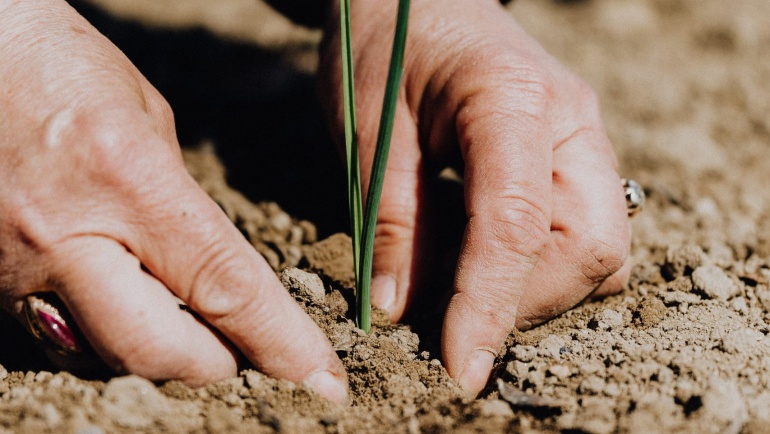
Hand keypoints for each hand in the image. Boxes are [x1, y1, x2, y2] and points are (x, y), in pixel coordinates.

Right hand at [0, 0, 345, 401]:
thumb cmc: (57, 64)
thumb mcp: (147, 119)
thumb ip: (180, 201)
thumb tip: (208, 267)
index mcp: (126, 179)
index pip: (223, 285)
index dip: (280, 342)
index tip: (322, 380)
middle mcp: (64, 236)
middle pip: (157, 351)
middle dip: (215, 364)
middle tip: (243, 352)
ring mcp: (11, 269)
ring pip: (102, 357)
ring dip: (158, 354)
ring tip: (185, 324)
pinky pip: (56, 340)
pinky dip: (102, 337)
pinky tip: (122, 303)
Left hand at [320, 0, 629, 394]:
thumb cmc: (384, 44)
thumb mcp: (368, 128)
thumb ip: (391, 220)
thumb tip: (401, 311)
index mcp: (512, 99)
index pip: (518, 224)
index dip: (491, 306)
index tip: (460, 367)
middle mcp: (571, 121)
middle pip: (590, 248)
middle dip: (524, 302)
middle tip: (450, 317)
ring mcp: (583, 139)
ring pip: (599, 250)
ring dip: (535, 290)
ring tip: (461, 286)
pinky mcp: (575, 157)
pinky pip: (585, 235)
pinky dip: (540, 268)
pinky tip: (482, 257)